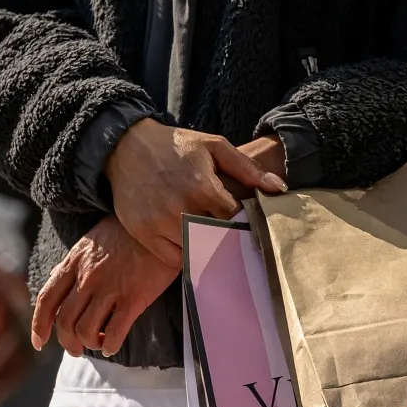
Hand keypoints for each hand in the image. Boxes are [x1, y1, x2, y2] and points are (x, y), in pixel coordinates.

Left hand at [30, 215, 178, 357]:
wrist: (159, 222)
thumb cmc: (127, 231)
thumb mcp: (91, 241)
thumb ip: (72, 262)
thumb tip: (54, 276)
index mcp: (74, 263)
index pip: (47, 299)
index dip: (39, 325)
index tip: (39, 342)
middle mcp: (87, 278)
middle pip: (65, 322)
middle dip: (67, 342)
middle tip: (76, 350)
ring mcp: (110, 288)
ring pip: (86, 330)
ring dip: (90, 343)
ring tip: (99, 343)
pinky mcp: (134, 297)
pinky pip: (116, 331)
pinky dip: (111, 345)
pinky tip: (113, 346)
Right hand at [104, 120, 284, 263]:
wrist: (127, 147)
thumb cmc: (176, 146)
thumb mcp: (214, 146)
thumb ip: (247, 169)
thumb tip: (279, 188)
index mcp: (202, 186)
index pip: (235, 219)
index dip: (244, 222)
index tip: (247, 222)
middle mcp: (180, 208)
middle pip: (218, 238)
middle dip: (228, 238)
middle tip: (234, 236)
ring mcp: (159, 224)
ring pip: (196, 251)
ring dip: (207, 248)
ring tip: (213, 239)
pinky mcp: (144, 233)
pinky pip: (173, 259)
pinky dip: (186, 255)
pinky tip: (192, 243)